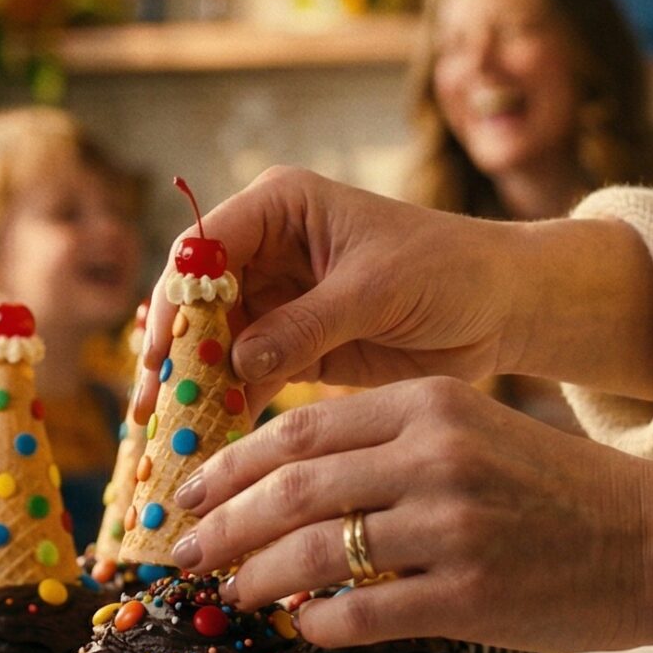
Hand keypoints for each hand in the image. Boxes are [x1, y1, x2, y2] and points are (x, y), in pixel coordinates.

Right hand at [136, 167, 652, 419]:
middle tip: (147, 410)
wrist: (504, 307)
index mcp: (281, 208)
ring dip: (193, 390)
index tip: (159, 354)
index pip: (204, 248)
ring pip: (213, 345)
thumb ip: (307, 324)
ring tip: (168, 440)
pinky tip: (211, 444)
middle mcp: (267, 249)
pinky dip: (227, 408)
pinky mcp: (294, 347)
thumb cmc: (450, 270)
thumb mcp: (377, 289)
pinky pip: (244, 377)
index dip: (175, 300)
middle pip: (196, 302)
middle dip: (173, 355)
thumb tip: (237, 363)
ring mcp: (277, 300)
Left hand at [166, 378, 652, 652]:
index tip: (192, 491)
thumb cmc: (559, 494)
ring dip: (255, 579)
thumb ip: (388, 449)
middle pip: (292, 488)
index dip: (233, 464)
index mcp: (432, 405)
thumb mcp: (474, 434)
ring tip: (230, 595)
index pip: (301, 429)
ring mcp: (451, 528)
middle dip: (222, 524)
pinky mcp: (468, 597)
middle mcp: (436, 456)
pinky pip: (359, 614)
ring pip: (312, 552)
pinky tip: (303, 627)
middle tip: (183, 553)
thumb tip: (285, 488)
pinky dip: (316, 624)